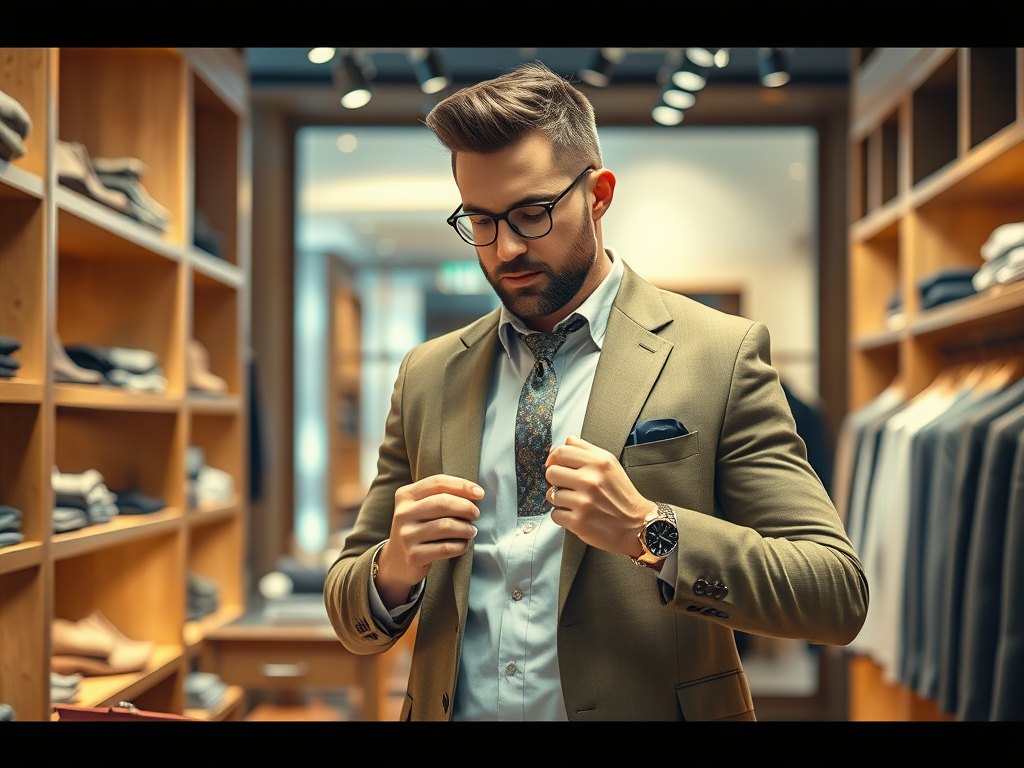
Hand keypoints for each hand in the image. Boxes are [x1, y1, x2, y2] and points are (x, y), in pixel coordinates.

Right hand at [376, 474, 482, 609]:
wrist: (397, 560)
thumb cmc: (418, 528)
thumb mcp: (421, 508)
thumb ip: (441, 496)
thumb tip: (475, 493)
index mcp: (406, 495)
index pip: (437, 483)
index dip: (462, 486)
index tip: (480, 493)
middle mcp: (403, 513)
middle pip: (442, 503)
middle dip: (466, 507)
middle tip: (476, 514)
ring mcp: (407, 535)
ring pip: (446, 526)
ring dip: (465, 528)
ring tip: (471, 531)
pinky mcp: (413, 555)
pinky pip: (445, 548)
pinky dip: (460, 546)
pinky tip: (464, 545)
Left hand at [544, 435, 650, 557]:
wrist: (636, 525)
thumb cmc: (622, 495)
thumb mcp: (610, 464)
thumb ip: (587, 449)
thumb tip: (566, 442)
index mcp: (598, 462)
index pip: (560, 451)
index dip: (553, 459)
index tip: (556, 466)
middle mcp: (591, 480)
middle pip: (551, 472)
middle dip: (555, 480)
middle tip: (566, 486)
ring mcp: (584, 501)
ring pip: (551, 494)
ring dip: (559, 499)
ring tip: (574, 501)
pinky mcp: (578, 522)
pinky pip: (555, 514)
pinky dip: (562, 515)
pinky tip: (576, 514)